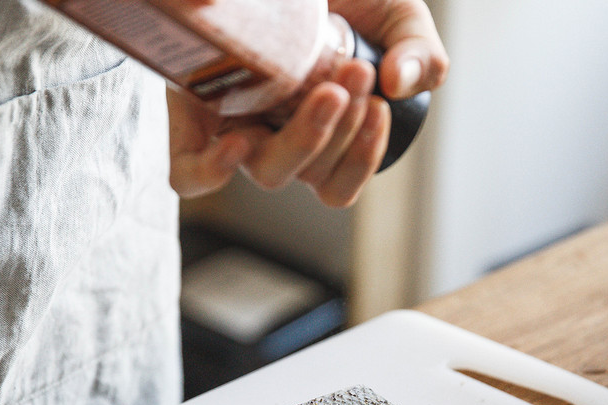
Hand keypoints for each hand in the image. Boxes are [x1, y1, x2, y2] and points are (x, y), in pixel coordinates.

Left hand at [167, 0, 447, 207]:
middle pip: (307, 175)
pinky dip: (211, 172)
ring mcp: (236, 127)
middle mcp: (276, 139)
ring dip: (304, 139)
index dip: (361, 160)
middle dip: (341, 132)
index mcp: (319, 134)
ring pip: (266, 171)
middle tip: (359, 73)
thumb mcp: (396, 15)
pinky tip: (237, 142)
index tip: (380, 107)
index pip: (336, 185)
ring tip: (329, 88)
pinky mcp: (192, 113)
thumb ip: (417, 52)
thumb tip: (400, 84)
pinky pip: (189, 173)